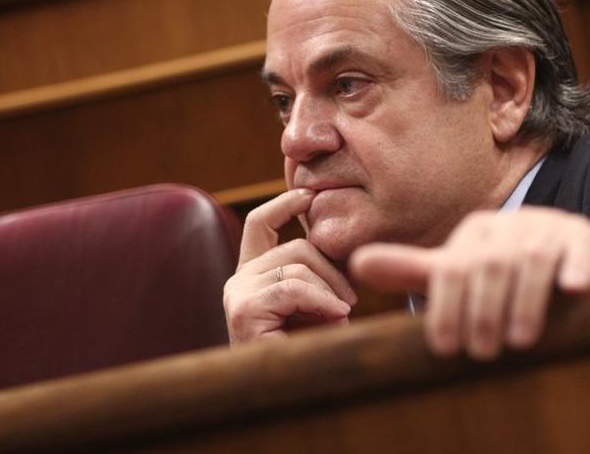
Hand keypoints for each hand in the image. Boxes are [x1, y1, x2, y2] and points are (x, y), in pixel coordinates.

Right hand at [223, 188, 358, 343]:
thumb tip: (344, 248)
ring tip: (341, 315)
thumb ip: (318, 275)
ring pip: (298, 264)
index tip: (308, 193)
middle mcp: (239, 280)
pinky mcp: (244, 309)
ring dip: (330, 290)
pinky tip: (337, 316)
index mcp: (252, 274)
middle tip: (351, 298)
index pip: (259, 224)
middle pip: (295, 246)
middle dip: (332, 268)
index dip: (283, 204)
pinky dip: (321, 300)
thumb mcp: (315, 306)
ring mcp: (238, 293)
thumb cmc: (305, 353)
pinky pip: (293, 287)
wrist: (282, 395)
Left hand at [350, 207, 589, 360]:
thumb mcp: (459, 271)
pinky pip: (580, 245)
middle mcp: (509, 225)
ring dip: (525, 301)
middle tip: (482, 353)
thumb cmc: (504, 274)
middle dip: (483, 312)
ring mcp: (548, 227)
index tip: (444, 348)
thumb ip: (413, 271)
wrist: (568, 257)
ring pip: (532, 258)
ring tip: (519, 342)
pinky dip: (577, 266)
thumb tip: (357, 262)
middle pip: (490, 265)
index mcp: (474, 234)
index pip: (451, 268)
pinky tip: (572, 290)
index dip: (444, 308)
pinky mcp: (583, 235)